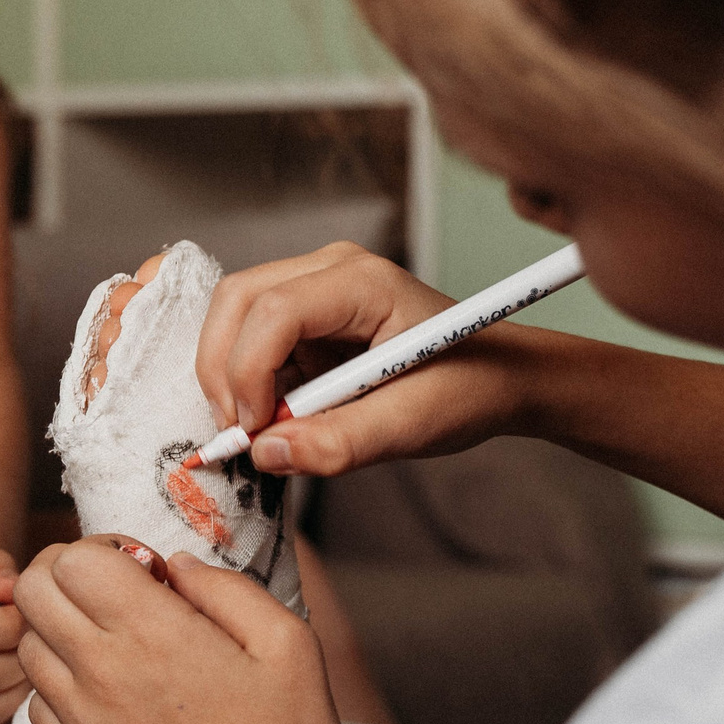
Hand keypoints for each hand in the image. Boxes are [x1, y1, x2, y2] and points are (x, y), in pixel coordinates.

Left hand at [15, 539, 342, 723]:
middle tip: (116, 597)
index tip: (145, 572)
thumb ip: (229, 590)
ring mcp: (79, 721)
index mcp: (150, 631)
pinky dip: (61, 690)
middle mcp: (99, 670)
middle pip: (31, 591)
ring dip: (60, 632)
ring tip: (113, 648)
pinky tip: (107, 699)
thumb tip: (179, 566)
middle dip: (66, 577)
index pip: (72, 558)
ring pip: (28, 647)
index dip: (105, 549)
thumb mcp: (289, 647)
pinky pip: (38, 706)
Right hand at [197, 242, 535, 476]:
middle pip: (237, 300)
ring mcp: (315, 288)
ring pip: (234, 317)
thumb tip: (266, 453)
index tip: (255, 432)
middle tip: (240, 434)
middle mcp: (331, 270)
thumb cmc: (469, 387)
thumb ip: (341, 441)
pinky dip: (246, 382)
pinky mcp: (307, 317)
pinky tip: (275, 418)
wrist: (501, 377)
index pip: (273, 310)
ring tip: (260, 430)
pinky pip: (251, 339)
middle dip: (223, 369)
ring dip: (230, 376)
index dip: (248, 372)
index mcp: (363, 282)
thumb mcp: (414, 423)